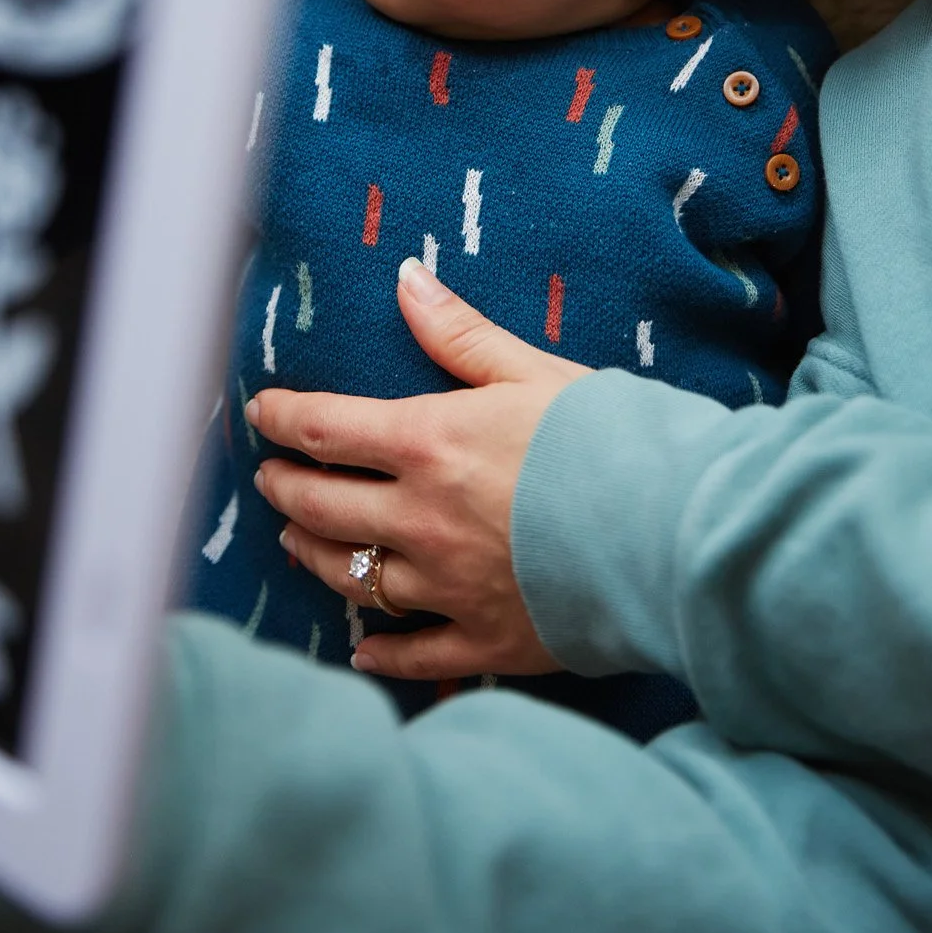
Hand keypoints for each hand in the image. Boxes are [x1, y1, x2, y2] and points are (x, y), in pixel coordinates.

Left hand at [250, 258, 588, 680]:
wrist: (670, 532)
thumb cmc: (605, 438)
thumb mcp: (530, 369)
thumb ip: (459, 332)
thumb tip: (406, 278)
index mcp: (428, 444)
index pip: (326, 429)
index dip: (284, 419)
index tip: (261, 414)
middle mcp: (421, 520)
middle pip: (322, 507)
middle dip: (286, 489)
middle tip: (270, 478)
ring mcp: (448, 588)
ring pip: (352, 579)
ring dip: (315, 556)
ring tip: (296, 540)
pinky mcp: (484, 641)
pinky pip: (415, 654)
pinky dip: (381, 650)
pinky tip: (361, 645)